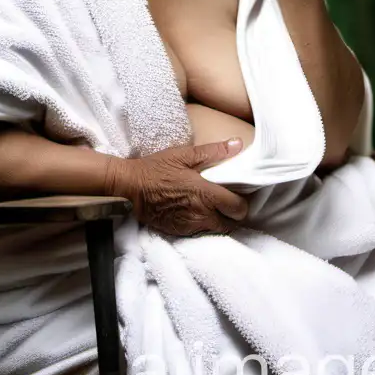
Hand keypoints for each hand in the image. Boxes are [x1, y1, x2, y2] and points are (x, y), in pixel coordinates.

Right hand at [105, 139, 249, 236]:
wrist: (131, 186)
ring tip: (212, 205)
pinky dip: (202, 223)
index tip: (238, 195)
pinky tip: (196, 210)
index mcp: (206, 195)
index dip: (243, 204)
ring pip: (216, 229)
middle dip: (232, 214)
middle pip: (231, 224)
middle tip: (227, 201)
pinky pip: (199, 231)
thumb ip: (214, 151)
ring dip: (218, 220)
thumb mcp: (184, 155)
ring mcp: (190, 225)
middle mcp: (201, 214)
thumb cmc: (157, 168)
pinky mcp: (179, 231)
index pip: (239, 209)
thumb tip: (238, 143)